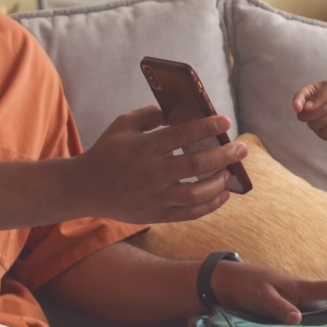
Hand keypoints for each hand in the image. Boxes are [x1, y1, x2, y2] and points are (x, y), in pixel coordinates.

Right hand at [72, 105, 247, 223]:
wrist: (85, 188)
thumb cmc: (107, 151)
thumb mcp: (123, 125)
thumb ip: (151, 115)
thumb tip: (182, 112)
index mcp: (142, 147)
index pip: (181, 135)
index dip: (206, 127)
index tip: (225, 122)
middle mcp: (150, 173)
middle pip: (195, 165)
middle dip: (223, 155)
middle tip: (242, 149)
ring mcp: (154, 197)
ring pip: (195, 193)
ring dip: (219, 182)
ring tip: (232, 171)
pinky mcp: (156, 214)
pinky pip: (188, 213)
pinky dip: (209, 205)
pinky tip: (223, 194)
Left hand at [210, 261, 326, 323]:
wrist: (227, 284)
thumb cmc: (246, 284)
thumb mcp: (261, 295)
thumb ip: (279, 307)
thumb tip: (297, 320)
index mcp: (301, 287)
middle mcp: (303, 296)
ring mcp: (297, 304)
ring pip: (324, 312)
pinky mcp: (289, 312)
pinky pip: (311, 320)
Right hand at [292, 79, 326, 140]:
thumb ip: (320, 96)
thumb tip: (306, 107)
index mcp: (309, 94)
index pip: (298, 100)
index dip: (296, 103)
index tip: (298, 106)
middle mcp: (310, 109)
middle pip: (303, 116)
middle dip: (320, 110)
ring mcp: (316, 122)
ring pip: (313, 126)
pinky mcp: (325, 133)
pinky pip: (324, 134)